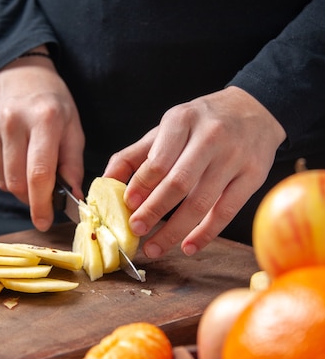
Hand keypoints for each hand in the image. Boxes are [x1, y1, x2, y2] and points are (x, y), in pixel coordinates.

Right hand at [0, 56, 84, 230]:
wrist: (18, 70)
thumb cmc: (52, 100)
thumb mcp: (73, 126)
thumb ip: (72, 163)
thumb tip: (73, 197)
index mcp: (44, 120)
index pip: (39, 174)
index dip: (42, 204)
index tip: (45, 222)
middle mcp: (12, 123)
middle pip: (17, 182)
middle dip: (32, 197)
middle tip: (44, 193)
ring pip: (2, 180)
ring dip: (19, 184)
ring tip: (29, 163)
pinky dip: (5, 173)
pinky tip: (14, 155)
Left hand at [104, 87, 285, 256]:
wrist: (254, 110)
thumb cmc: (202, 123)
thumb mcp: (167, 129)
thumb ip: (135, 155)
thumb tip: (104, 183)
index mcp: (183, 120)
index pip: (158, 160)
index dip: (140, 186)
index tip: (127, 206)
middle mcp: (211, 136)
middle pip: (178, 183)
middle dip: (154, 210)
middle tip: (136, 230)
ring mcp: (235, 157)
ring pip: (201, 202)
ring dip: (175, 230)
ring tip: (154, 248)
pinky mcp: (253, 176)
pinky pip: (227, 211)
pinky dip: (206, 233)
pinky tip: (188, 247)